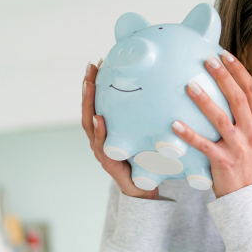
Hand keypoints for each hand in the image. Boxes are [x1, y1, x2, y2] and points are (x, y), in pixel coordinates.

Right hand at [82, 59, 159, 199]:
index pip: (97, 102)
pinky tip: (99, 119)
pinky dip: (99, 132)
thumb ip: (146, 117)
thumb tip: (163, 88)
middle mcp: (100, 138)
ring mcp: (101, 150)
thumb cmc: (145, 159)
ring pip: (90, 124)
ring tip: (90, 86)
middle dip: (88, 88)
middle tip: (90, 68)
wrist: (144, 188)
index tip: (97, 63)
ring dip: (89, 104)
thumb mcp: (145, 134)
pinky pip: (101, 145)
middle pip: (89, 109)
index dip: (94, 84)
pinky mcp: (108, 162)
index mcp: (107, 130)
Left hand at [171, 50, 251, 198]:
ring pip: (221, 119)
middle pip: (239, 99)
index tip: (225, 55)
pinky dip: (189, 135)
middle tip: (208, 61)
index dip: (240, 72)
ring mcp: (240, 148)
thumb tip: (236, 84)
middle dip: (223, 77)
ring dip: (205, 102)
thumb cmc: (247, 159)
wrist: (245, 193)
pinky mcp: (224, 162)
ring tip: (190, 86)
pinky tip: (175, 124)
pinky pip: (204, 146)